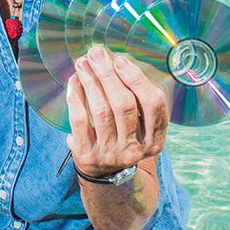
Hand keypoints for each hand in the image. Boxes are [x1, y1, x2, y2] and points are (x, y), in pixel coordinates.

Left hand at [65, 46, 168, 177]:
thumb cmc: (125, 138)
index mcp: (155, 140)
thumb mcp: (142, 127)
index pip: (153, 104)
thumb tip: (117, 60)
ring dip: (90, 81)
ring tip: (83, 63)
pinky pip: (79, 120)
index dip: (137, 79)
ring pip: (101, 110)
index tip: (120, 60)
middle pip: (124, 104)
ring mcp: (110, 154)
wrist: (106, 174)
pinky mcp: (87, 155)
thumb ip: (139, 99)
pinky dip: (75, 98)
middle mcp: (134, 149)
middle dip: (109, 75)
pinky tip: (74, 81)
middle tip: (96, 54)